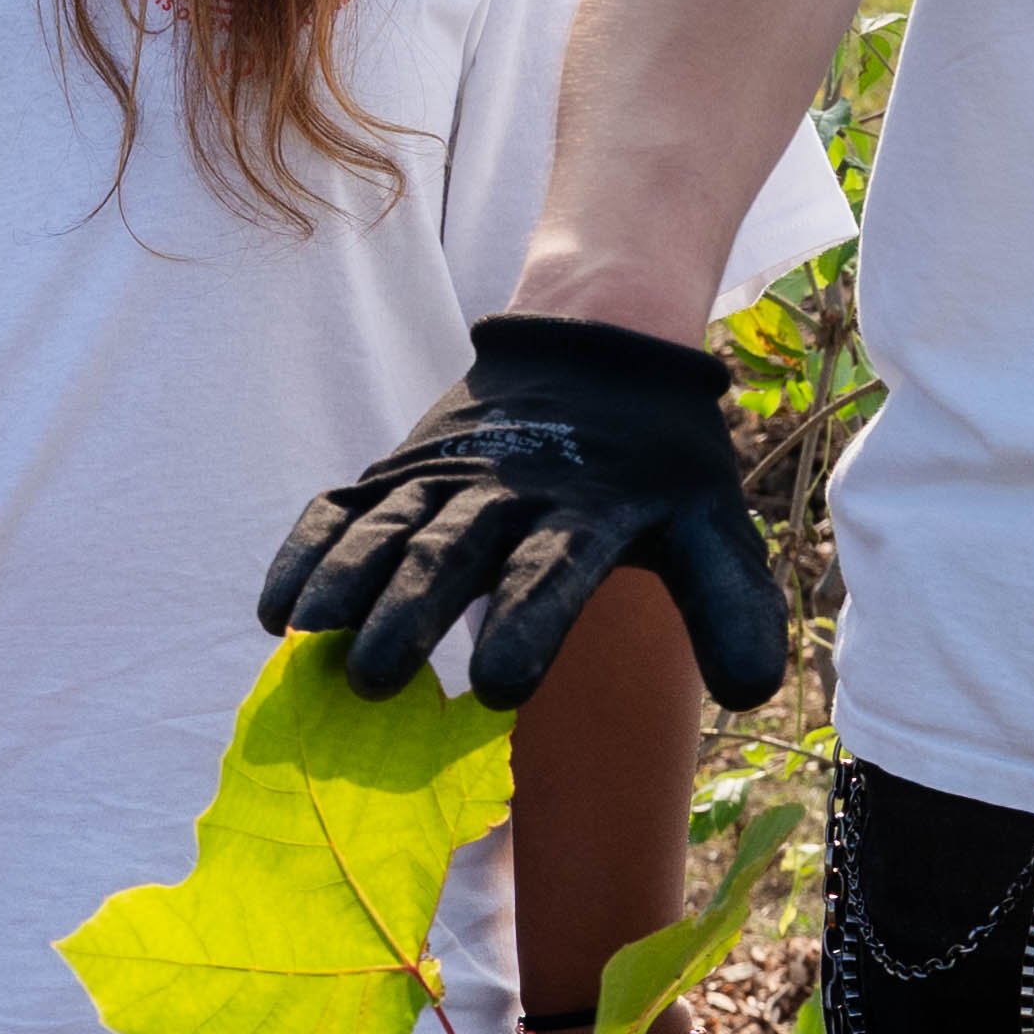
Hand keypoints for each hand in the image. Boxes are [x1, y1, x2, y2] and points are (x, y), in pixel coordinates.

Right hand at [264, 316, 790, 708]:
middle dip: (413, 612)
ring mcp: (446, 475)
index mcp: (588, 508)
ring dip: (348, 584)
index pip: (554, 569)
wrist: (603, 343)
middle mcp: (509, 489)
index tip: (496, 684)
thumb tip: (757, 690)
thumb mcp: (709, 522)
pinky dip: (308, 550)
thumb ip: (731, 603)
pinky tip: (277, 612)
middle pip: (454, 552)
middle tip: (377, 680)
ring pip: (390, 528)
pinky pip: (345, 507)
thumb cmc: (657, 463)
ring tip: (309, 640)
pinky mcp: (403, 468)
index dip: (527, 621)